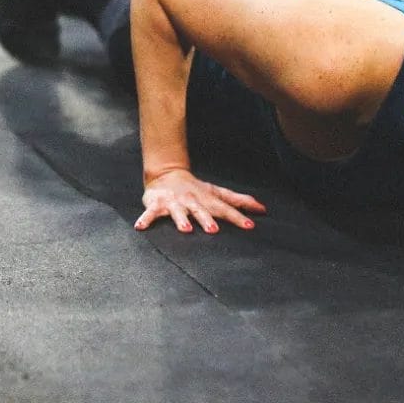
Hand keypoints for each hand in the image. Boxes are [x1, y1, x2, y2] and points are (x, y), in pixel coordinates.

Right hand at [135, 169, 265, 232]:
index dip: (238, 217)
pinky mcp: (156, 204)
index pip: (224, 209)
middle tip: (213, 230)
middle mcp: (191, 201)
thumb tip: (263, 209)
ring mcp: (173, 203)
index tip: (250, 226)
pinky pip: (150, 213)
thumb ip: (239, 201)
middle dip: (206, 219)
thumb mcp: (217, 193)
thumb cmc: (196, 189)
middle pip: (200, 210)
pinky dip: (145, 219)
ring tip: (185, 229)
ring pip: (177, 212)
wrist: (166, 174)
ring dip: (180, 219)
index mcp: (206, 200)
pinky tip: (140, 227)